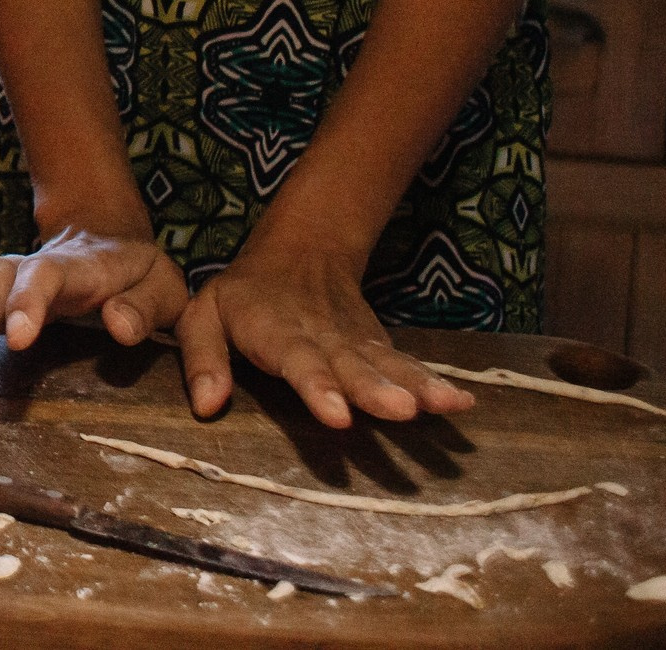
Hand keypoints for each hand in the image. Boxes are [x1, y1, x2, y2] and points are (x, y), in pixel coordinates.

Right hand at [0, 220, 188, 380]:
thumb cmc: (142, 275)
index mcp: (77, 265)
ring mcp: (11, 282)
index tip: (18, 338)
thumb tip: (117, 326)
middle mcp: (33, 267)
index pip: (45, 274)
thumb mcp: (164, 287)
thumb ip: (144, 306)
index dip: (27, 302)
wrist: (111, 244)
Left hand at [174, 244, 475, 426]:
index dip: (318, 387)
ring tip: (445, 407)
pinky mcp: (377, 345)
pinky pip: (407, 365)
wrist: (300, 250)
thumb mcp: (203, 314)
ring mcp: (355, 341)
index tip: (338, 416)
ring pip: (387, 364)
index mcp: (275, 330)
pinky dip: (434, 382)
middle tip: (401, 411)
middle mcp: (322, 337)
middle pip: (352, 365)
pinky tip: (462, 404)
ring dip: (416, 386)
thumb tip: (207, 407)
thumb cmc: (241, 295)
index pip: (298, 360)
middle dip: (376, 390)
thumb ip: (203, 358)